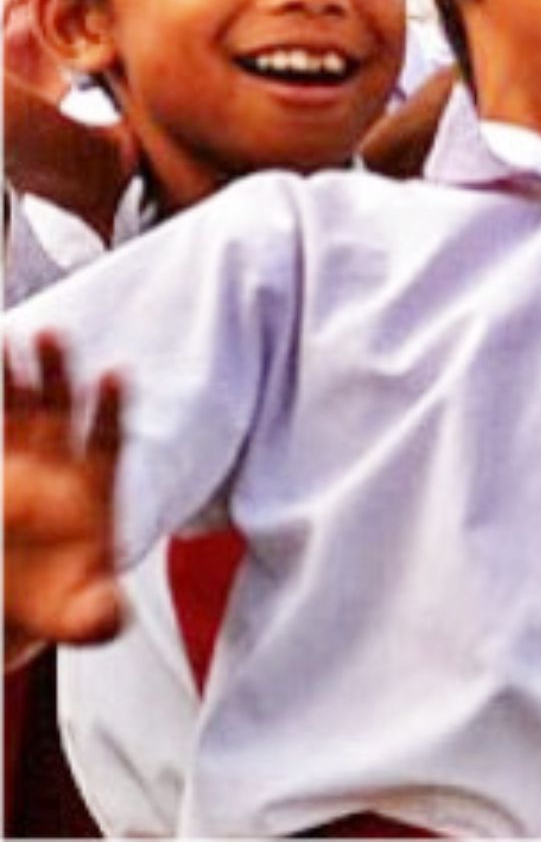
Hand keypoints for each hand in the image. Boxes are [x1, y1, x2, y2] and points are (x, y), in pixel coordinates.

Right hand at [4, 334, 123, 660]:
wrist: (17, 603)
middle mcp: (59, 464)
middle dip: (57, 372)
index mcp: (94, 489)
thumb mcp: (81, 615)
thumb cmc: (61, 604)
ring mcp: (19, 460)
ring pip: (15, 408)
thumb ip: (98, 615)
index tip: (116, 374)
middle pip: (62, 409)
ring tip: (1, 339)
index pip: (108, 442)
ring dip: (8, 375)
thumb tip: (109, 619)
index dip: (112, 410)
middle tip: (53, 334)